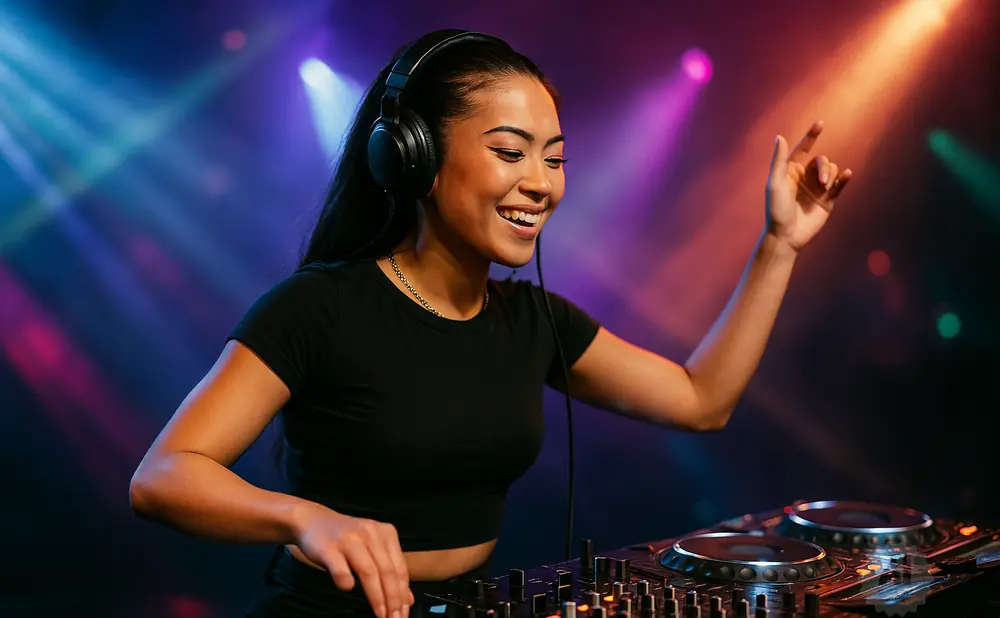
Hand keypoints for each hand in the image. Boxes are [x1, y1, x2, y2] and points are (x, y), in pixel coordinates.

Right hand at [294, 503, 412, 617]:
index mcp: (386, 533)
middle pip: (387, 571)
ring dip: (377, 597)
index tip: (403, 612)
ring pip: (369, 572)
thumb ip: (389, 571)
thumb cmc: (345, 539)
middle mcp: (371, 533)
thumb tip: (407, 599)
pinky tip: (348, 589)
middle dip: (393, 599)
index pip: (400, 568)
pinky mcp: (329, 548)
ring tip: (380, 614)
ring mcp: (350, 539)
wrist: (313, 520)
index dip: (403, 594)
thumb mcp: (372, 549)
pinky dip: (346, 582)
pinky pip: (341, 570)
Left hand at [765, 121, 852, 251]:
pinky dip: (844, 178)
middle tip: (822, 181)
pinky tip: (847, 175)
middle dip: (824, 166)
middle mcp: (805, 177)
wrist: (787, 235)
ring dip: (831, 174)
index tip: (821, 123)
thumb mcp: (775, 183)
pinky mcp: (828, 200)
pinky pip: (840, 185)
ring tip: (826, 187)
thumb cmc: (776, 210)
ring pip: (832, 170)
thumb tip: (780, 137)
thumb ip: (779, 160)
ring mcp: (817, 188)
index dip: (811, 136)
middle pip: (821, 160)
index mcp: (790, 171)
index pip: (802, 149)